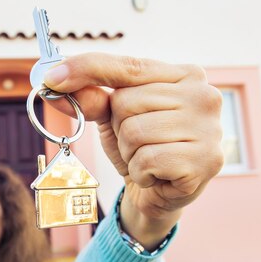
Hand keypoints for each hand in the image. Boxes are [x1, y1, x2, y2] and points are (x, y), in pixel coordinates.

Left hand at [43, 53, 223, 248]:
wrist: (162, 195)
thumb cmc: (142, 149)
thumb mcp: (113, 120)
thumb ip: (91, 98)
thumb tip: (55, 83)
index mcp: (185, 75)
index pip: (127, 66)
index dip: (85, 69)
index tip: (51, 77)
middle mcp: (204, 95)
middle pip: (126, 102)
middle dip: (120, 129)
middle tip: (139, 144)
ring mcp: (209, 129)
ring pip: (134, 133)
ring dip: (130, 154)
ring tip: (149, 160)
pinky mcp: (206, 161)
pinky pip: (147, 161)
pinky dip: (142, 174)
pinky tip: (158, 176)